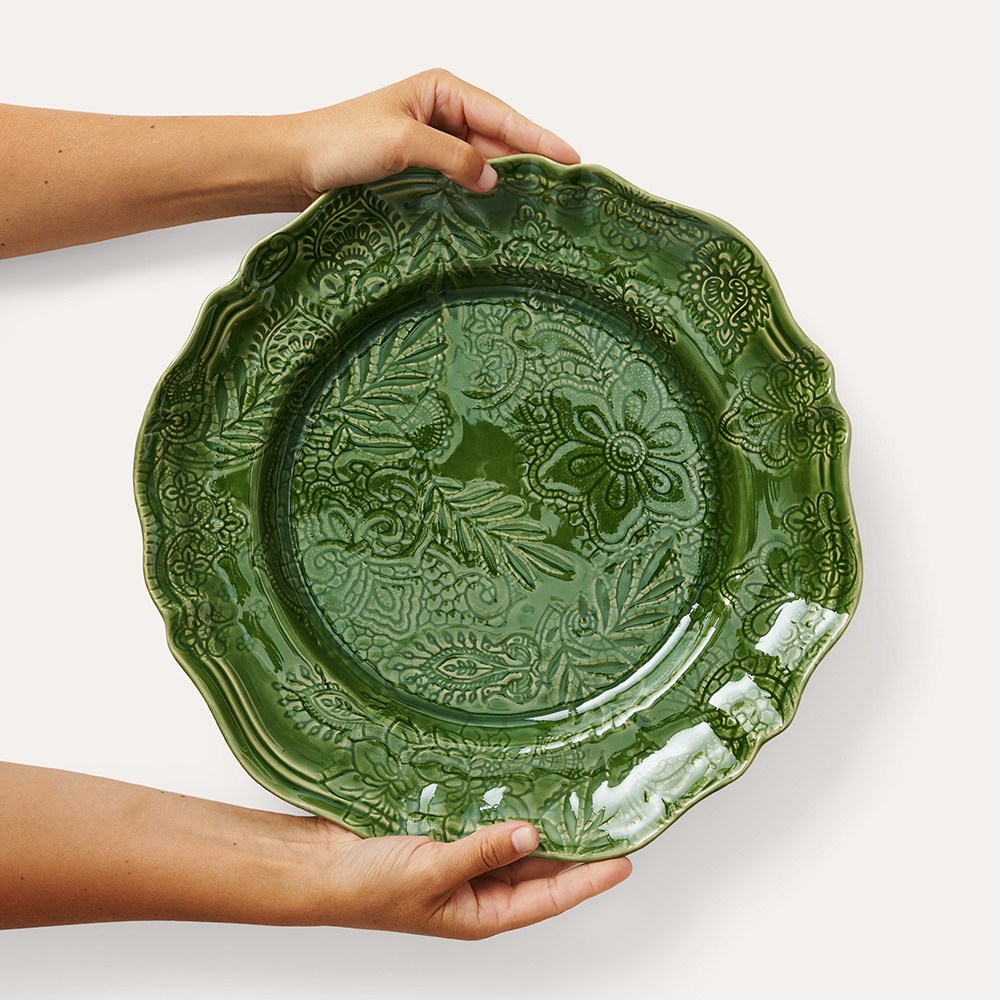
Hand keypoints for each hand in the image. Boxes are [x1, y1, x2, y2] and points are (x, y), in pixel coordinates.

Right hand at [0, 763, 629, 934]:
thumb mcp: (430, 872)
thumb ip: (482, 850)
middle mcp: (476, 886)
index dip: (590, 875)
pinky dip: (507, 800)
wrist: (310, 866)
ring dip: (543, 817)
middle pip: (540, 865)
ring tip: (578, 789)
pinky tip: (522, 777)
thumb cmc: (362, 884)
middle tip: (612, 810)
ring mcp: (459, 856)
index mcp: (480, 911)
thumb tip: (532, 831)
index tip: (628, 854)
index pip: (550, 894)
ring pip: (515, 837)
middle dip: (575, 843)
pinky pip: (486, 815)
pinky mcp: (441, 830)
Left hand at [284, 67, 580, 200]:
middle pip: (498, 138)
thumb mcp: (403, 144)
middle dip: (528, 162)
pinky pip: (461, 181)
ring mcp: (431, 143)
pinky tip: (496, 212)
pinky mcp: (420, 170)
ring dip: (504, 183)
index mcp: (441, 90)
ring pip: (481, 163)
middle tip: (562, 190)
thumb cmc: (339, 142)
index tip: (570, 158)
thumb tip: (493, 179)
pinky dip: (478, 195)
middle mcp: (440, 113)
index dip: (538, 138)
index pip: (502, 114)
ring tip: (538, 206)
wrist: (295, 166)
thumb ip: (453, 158)